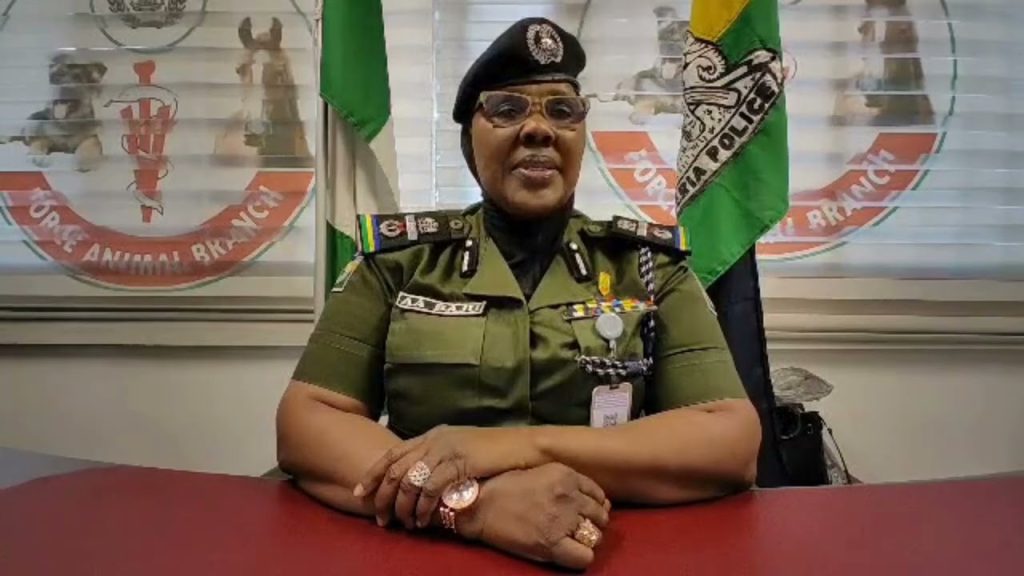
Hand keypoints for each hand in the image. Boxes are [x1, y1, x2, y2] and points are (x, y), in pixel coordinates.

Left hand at [356, 425, 540, 528]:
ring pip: (409, 481)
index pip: (393, 453)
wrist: (523, 446)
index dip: (373, 473)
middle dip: (383, 497)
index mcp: (432, 435)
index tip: (359, 492)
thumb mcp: (461, 449)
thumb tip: (419, 480)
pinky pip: (431, 488)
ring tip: (404, 524)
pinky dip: (423, 507)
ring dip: (403, 507)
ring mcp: (447, 449)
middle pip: (395, 468)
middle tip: (381, 519)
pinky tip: (424, 520)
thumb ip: (439, 458)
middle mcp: (435, 439)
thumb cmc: (495, 451)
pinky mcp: (459, 462)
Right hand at [463, 463, 611, 570]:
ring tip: (569, 539)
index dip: (593, 505)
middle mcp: (569, 495)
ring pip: (595, 536)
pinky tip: (567, 552)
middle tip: (574, 527)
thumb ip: (567, 482)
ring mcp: (562, 520)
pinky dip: (580, 556)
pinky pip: (584, 556)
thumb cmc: (504, 486)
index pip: (598, 494)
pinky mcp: (552, 543)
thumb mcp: (540, 472)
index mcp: (566, 475)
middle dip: (591, 522)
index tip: (582, 512)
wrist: (478, 504)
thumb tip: (596, 500)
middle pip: (600, 516)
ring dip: (586, 539)